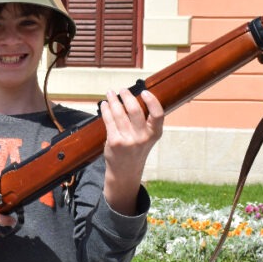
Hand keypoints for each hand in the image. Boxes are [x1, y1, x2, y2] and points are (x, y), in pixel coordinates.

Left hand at [100, 88, 163, 214]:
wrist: (125, 171)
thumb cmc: (136, 149)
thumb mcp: (147, 137)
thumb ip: (145, 122)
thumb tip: (133, 97)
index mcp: (154, 134)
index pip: (158, 114)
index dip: (152, 101)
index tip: (144, 92)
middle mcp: (143, 137)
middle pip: (135, 110)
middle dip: (127, 96)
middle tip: (122, 90)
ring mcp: (128, 140)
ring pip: (119, 113)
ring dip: (113, 100)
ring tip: (110, 94)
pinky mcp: (114, 141)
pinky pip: (109, 120)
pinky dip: (105, 110)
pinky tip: (104, 105)